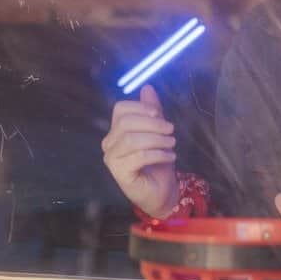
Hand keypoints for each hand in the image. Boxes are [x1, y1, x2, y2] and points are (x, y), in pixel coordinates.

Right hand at [101, 85, 177, 217]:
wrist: (162, 192)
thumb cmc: (158, 162)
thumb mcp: (158, 133)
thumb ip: (152, 111)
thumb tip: (147, 87)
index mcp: (116, 131)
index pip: (120, 109)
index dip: (140, 108)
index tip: (159, 113)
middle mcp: (109, 144)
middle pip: (126, 123)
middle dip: (152, 124)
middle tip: (171, 130)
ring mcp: (112, 160)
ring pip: (132, 140)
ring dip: (157, 139)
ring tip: (171, 144)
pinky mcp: (120, 173)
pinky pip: (139, 157)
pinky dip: (158, 154)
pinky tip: (170, 156)